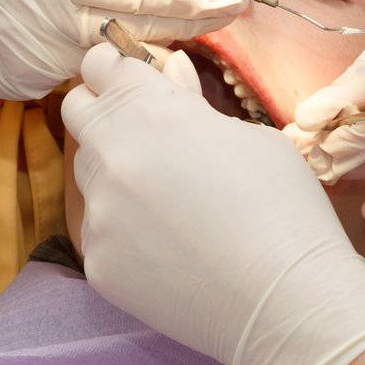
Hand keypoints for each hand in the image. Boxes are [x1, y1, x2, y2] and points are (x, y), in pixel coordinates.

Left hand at [62, 44, 364, 364]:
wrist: (286, 301)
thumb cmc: (283, 208)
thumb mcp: (250, 137)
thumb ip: (194, 102)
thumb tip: (169, 72)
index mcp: (152, 110)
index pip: (101, 63)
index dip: (116, 66)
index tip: (130, 75)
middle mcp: (113, 153)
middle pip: (78, 109)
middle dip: (103, 108)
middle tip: (142, 129)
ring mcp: (99, 211)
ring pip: (87, 171)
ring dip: (113, 169)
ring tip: (166, 195)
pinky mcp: (96, 262)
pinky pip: (100, 229)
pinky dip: (124, 229)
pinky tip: (169, 246)